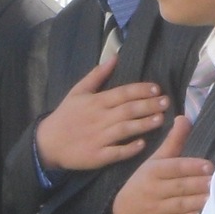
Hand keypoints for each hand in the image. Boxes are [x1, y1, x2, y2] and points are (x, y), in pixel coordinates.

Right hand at [36, 55, 165, 173]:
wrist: (48, 143)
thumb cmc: (65, 116)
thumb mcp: (77, 92)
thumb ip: (97, 75)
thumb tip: (115, 57)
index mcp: (95, 102)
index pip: (122, 93)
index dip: (140, 90)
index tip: (157, 89)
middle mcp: (98, 118)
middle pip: (127, 110)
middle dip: (148, 105)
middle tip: (166, 102)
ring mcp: (98, 138)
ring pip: (125, 129)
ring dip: (143, 124)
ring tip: (160, 119)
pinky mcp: (97, 156)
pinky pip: (116, 152)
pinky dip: (129, 148)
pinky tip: (143, 144)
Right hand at [113, 116, 212, 213]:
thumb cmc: (143, 183)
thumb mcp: (154, 162)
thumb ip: (173, 142)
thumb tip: (185, 118)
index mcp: (152, 172)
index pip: (174, 168)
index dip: (192, 167)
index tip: (209, 166)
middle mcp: (153, 190)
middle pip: (180, 186)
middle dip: (200, 184)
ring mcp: (155, 210)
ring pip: (181, 205)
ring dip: (199, 201)